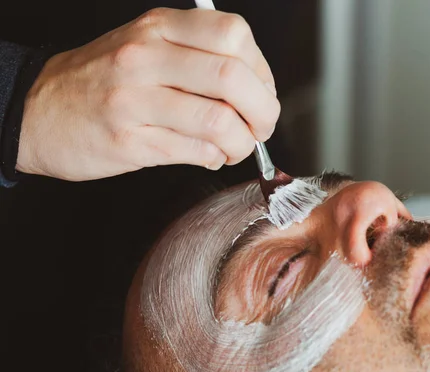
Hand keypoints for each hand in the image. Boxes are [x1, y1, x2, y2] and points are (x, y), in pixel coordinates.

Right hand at [17, 8, 279, 180]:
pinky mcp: (129, 141)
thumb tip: (258, 87)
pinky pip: (194, 152)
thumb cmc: (104, 80)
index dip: (262, 70)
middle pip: (234, 79)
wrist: (39, 110)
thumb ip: (198, 56)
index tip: (262, 92)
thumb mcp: (146, 46)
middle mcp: (145, 57)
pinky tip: (209, 156)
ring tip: (234, 148)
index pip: (234, 36)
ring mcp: (134, 100)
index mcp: (158, 28)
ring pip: (218, 121)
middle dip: (263, 113)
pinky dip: (214, 158)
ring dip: (241, 143)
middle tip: (261, 127)